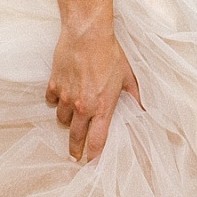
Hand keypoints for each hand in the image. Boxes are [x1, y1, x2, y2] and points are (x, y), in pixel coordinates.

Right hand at [46, 16, 139, 163]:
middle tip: (74, 157)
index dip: (93, 156)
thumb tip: (144, 109)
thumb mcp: (127, 76)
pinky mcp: (54, 85)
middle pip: (75, 137)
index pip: (97, 141)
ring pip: (62, 119)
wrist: (87, 33)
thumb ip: (135, 96)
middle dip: (75, 150)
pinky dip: (56, 100)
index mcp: (102, 107)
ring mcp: (66, 97)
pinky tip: (62, 95)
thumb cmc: (109, 52)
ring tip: (72, 117)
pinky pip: (52, 101)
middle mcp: (83, 107)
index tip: (91, 163)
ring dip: (67, 120)